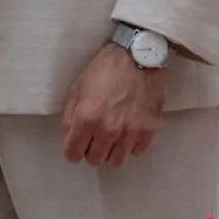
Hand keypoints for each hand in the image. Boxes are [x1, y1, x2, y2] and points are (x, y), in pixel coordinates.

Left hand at [60, 43, 166, 166]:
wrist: (138, 56)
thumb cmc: (105, 68)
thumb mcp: (78, 86)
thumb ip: (70, 115)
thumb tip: (70, 136)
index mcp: (87, 118)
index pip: (73, 154)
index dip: (72, 150)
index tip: (76, 144)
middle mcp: (108, 130)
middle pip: (95, 160)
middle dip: (91, 151)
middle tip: (94, 137)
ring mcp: (130, 133)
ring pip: (116, 162)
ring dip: (111, 151)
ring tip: (112, 136)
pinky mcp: (149, 131)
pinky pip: (136, 152)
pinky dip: (130, 146)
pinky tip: (128, 131)